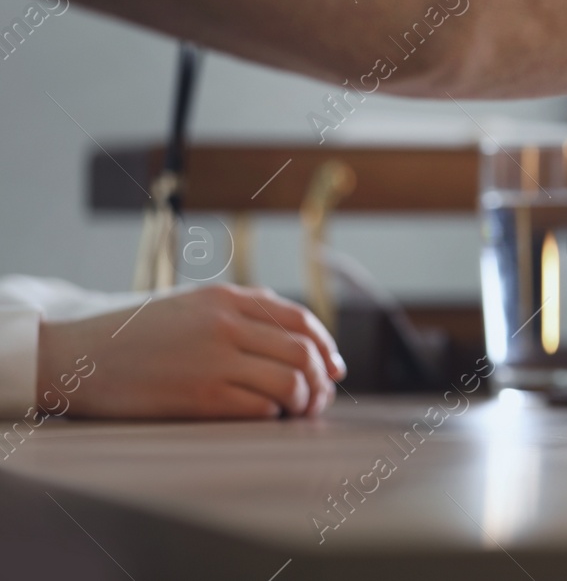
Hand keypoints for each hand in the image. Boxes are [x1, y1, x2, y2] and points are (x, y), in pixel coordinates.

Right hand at [36, 284, 346, 418]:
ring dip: (305, 401)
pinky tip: (270, 419)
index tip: (334, 368)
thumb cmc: (138, 336)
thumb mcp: (192, 305)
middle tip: (321, 398)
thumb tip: (300, 337)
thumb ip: (243, 312)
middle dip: (323, 378)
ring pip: (291, 380)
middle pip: (303, 351)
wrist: (79, 357)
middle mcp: (226, 325)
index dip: (326, 347)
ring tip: (300, 412)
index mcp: (226, 298)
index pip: (300, 321)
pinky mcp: (201, 397)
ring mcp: (215, 360)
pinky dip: (276, 416)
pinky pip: (261, 407)